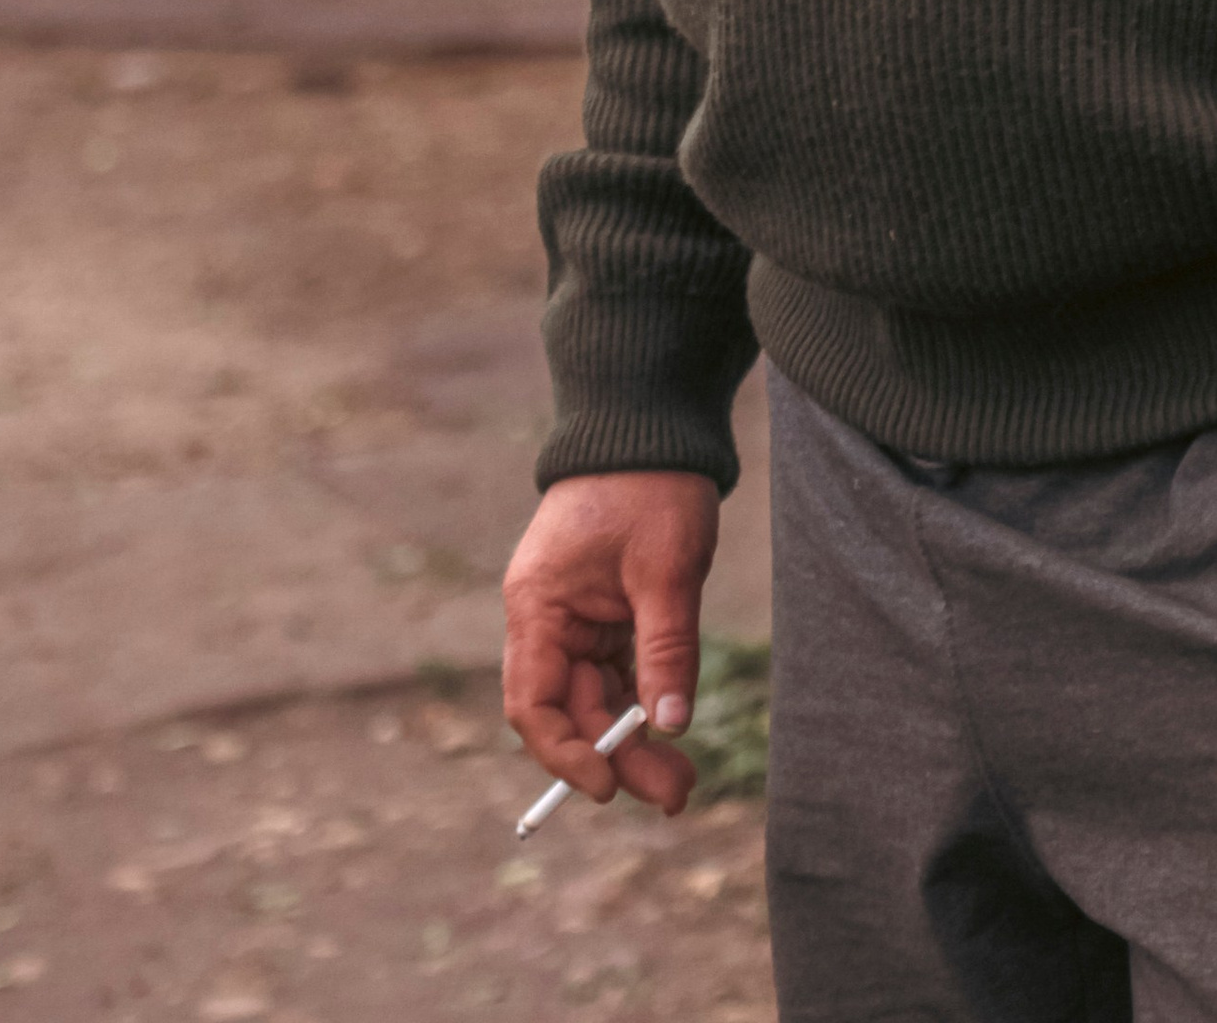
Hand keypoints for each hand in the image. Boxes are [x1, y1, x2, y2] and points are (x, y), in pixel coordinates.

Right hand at [502, 469, 719, 817]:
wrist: (653, 420)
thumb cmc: (651, 484)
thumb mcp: (665, 569)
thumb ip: (665, 648)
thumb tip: (671, 724)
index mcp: (538, 607)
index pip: (535, 704)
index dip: (567, 755)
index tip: (610, 788)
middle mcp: (546, 619)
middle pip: (572, 711)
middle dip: (617, 758)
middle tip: (676, 795)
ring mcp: (575, 617)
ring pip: (596, 699)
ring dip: (633, 740)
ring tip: (682, 781)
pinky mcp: (605, 611)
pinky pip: (615, 674)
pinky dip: (641, 703)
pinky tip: (672, 730)